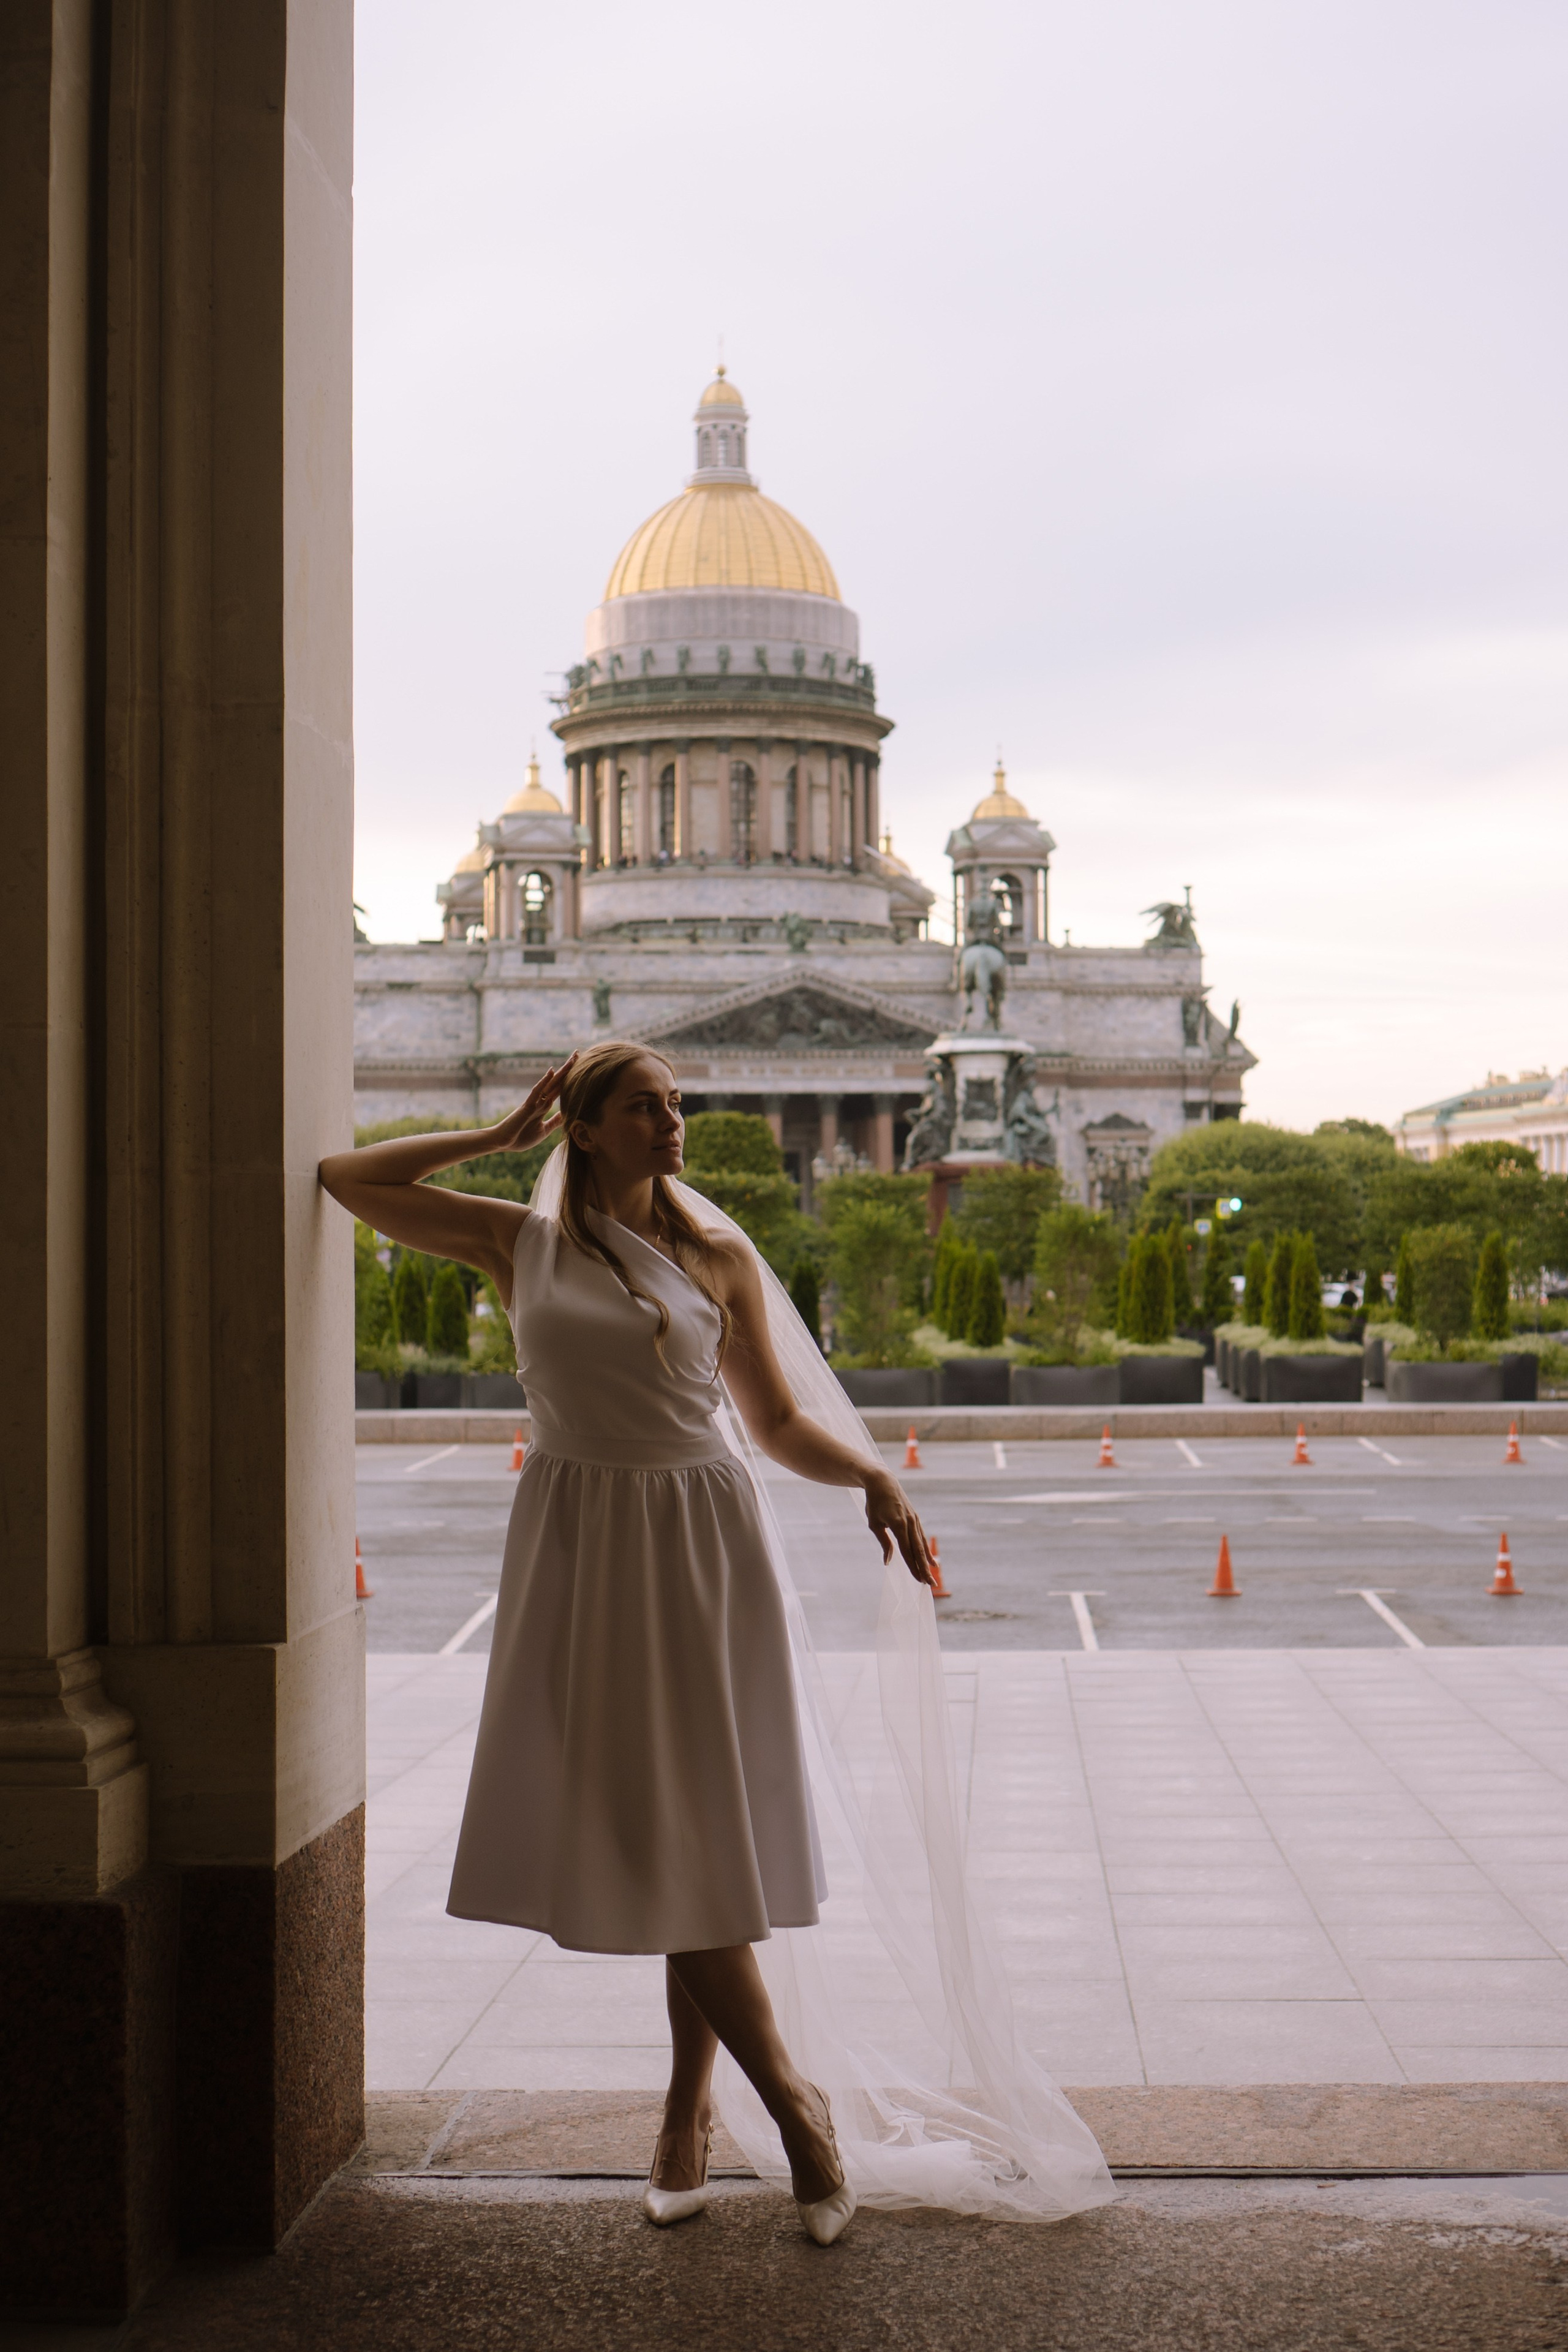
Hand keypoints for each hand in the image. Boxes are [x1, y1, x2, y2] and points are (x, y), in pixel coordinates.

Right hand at [489, 1057, 576, 1153]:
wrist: (502, 1142)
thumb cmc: (520, 1138)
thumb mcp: (543, 1130)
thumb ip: (554, 1122)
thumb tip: (567, 1115)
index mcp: (544, 1107)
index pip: (560, 1089)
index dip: (570, 1079)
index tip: (581, 1067)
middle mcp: (540, 1101)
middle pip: (557, 1082)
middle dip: (568, 1069)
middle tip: (578, 1053)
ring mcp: (533, 1102)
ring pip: (550, 1084)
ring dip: (561, 1072)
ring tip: (572, 1059)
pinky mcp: (526, 1107)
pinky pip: (536, 1092)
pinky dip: (543, 1082)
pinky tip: (551, 1072)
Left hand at [863, 1468, 935, 1587]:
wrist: (882, 1481)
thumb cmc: (875, 1503)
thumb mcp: (874, 1523)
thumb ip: (884, 1543)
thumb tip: (888, 1562)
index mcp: (898, 1525)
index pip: (907, 1551)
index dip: (913, 1567)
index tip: (918, 1580)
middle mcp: (909, 1522)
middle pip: (918, 1550)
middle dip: (924, 1568)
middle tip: (930, 1584)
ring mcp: (914, 1519)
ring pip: (922, 1544)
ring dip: (926, 1561)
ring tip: (932, 1575)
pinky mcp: (915, 1517)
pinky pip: (921, 1536)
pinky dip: (926, 1549)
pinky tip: (930, 1560)